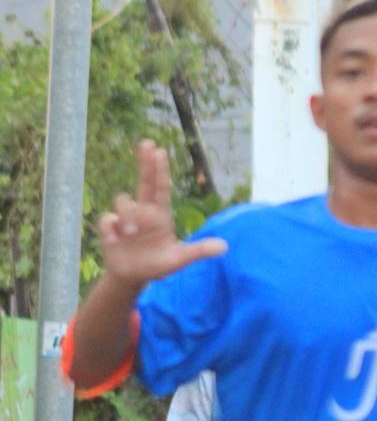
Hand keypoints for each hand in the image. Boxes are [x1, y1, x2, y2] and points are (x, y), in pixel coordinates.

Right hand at [98, 140, 227, 286]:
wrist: (133, 277)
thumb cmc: (158, 265)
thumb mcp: (179, 259)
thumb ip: (199, 251)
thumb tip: (225, 247)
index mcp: (159, 215)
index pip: (160, 188)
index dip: (160, 170)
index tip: (160, 151)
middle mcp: (142, 212)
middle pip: (143, 181)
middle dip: (145, 162)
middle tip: (147, 143)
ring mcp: (124, 218)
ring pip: (123, 201)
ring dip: (126, 215)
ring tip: (130, 233)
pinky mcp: (110, 228)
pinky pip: (106, 220)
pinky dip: (109, 229)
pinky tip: (114, 240)